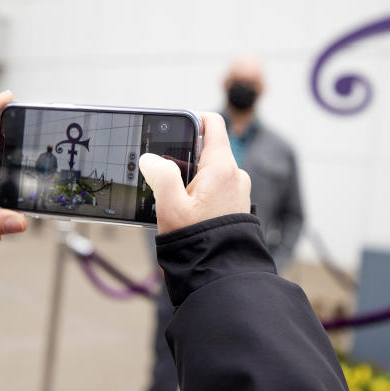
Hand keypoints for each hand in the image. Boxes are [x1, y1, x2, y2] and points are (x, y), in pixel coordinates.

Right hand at [139, 112, 250, 234]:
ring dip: (191, 178)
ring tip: (171, 196)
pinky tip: (184, 210)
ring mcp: (238, 192)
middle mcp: (235, 175)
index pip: (213, 123)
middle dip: (184, 156)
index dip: (193, 118)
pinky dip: (200, 192)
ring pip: (210, 172)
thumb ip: (160, 175)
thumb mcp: (171, 206)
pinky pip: (216, 190)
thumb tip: (151, 158)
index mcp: (222, 166)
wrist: (221, 273)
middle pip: (207, 149)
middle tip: (162, 170)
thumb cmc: (198, 240)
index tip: (174, 126)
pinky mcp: (236, 207)